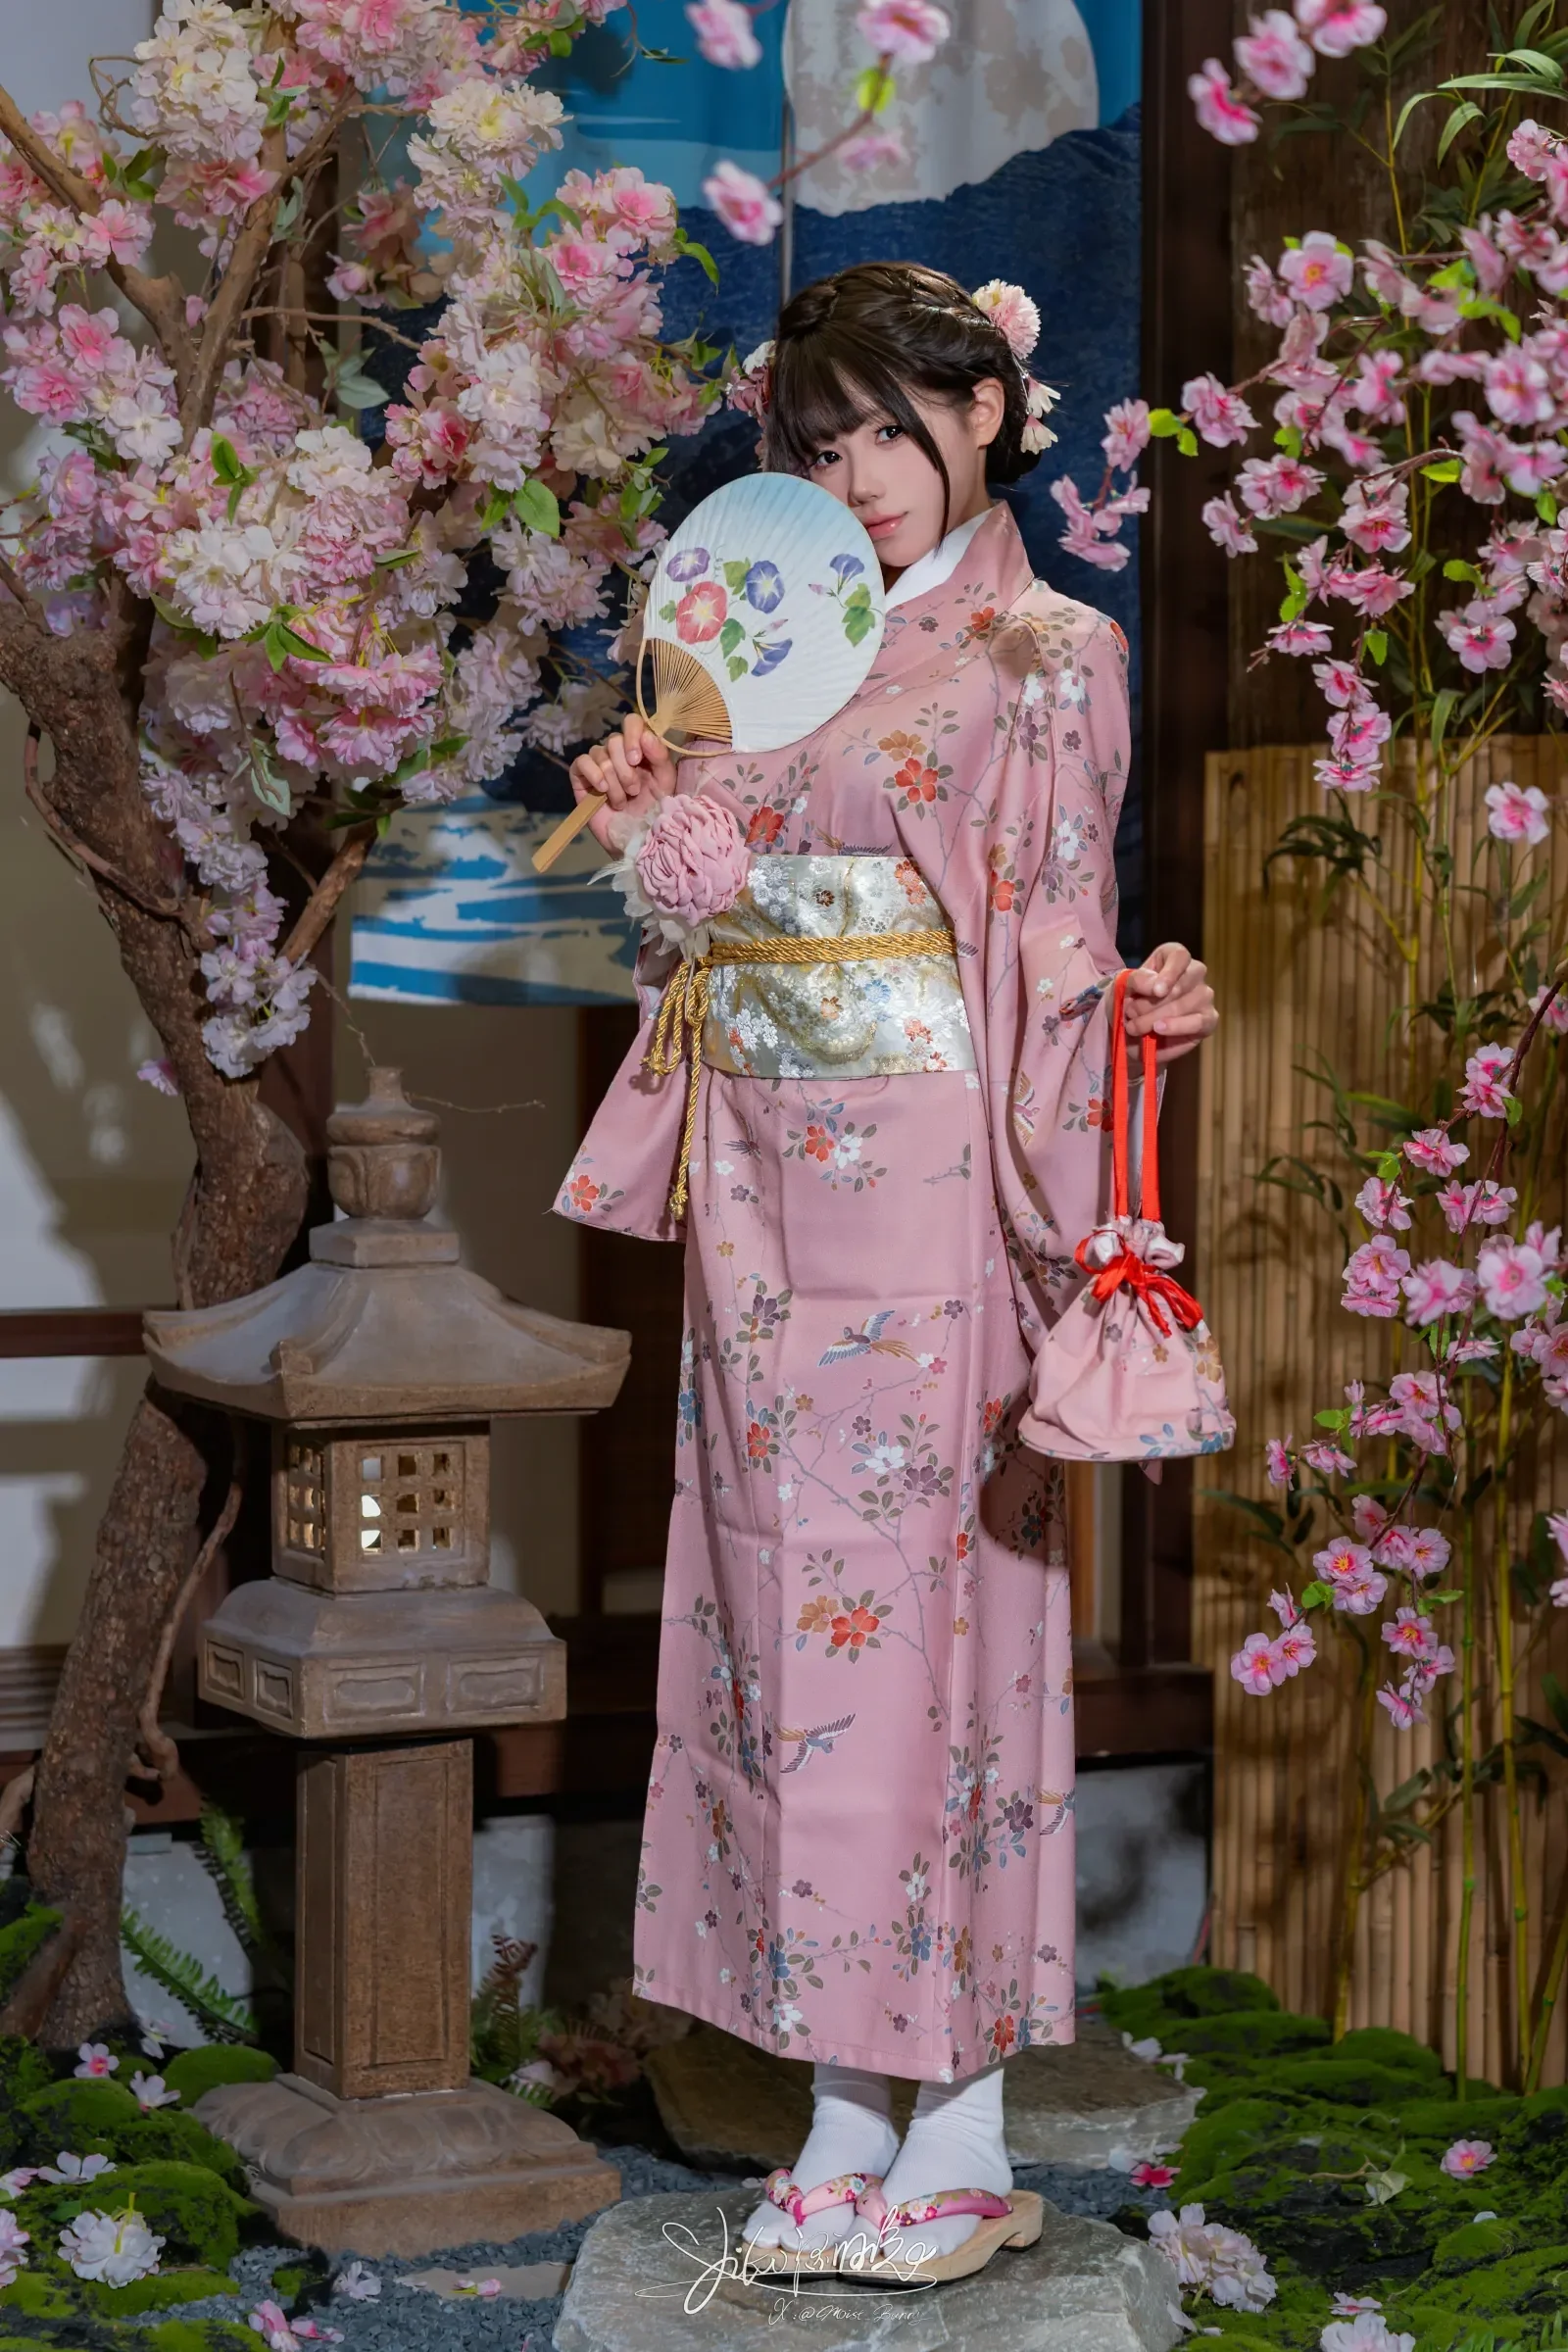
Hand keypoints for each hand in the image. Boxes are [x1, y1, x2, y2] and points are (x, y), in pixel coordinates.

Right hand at [569, 711, 678, 852]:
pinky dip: (593, 775)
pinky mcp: (581, 777)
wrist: (636, 837)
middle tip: (634, 791)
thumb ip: (660, 755)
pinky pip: (582, 762)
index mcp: (639, 747)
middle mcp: (618, 751)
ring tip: (621, 801)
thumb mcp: (665, 781)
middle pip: (614, 740)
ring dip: (614, 782)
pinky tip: (602, 790)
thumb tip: (646, 734)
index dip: (632, 735)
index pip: (631, 722)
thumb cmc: (654, 809)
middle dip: (625, 770)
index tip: (637, 759)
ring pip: (600, 754)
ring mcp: (598, 763)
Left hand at [1124, 942, 1217, 1062]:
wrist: (1133, 1027)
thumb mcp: (1124, 985)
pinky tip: (1159, 1030)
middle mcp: (1195, 972)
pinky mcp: (1209, 1020)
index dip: (1169, 973)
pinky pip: (1198, 1023)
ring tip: (1135, 1027)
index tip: (1156, 991)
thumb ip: (1138, 980)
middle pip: (1179, 986)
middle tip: (1131, 1014)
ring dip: (1154, 1019)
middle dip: (1150, 1004)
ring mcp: (1205, 996)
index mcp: (1175, 956)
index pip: (1179, 956)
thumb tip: (1158, 988)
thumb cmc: (1130, 999)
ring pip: (1184, 1006)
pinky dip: (1176, 1028)